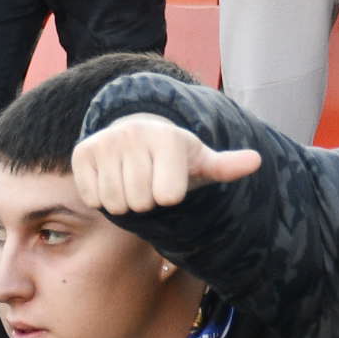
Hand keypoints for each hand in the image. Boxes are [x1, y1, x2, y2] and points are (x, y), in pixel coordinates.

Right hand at [72, 111, 262, 212]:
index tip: (171, 180)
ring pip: (115, 203)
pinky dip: (102, 196)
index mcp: (167, 137)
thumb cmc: (175, 157)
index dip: (171, 196)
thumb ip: (226, 166)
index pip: (167, 196)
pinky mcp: (82, 152)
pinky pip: (92, 198)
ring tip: (132, 180)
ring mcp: (106, 141)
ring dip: (124, 201)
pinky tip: (112, 177)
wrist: (137, 137)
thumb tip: (256, 161)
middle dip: (147, 200)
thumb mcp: (201, 161)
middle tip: (149, 180)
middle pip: (140, 202)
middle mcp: (135, 134)